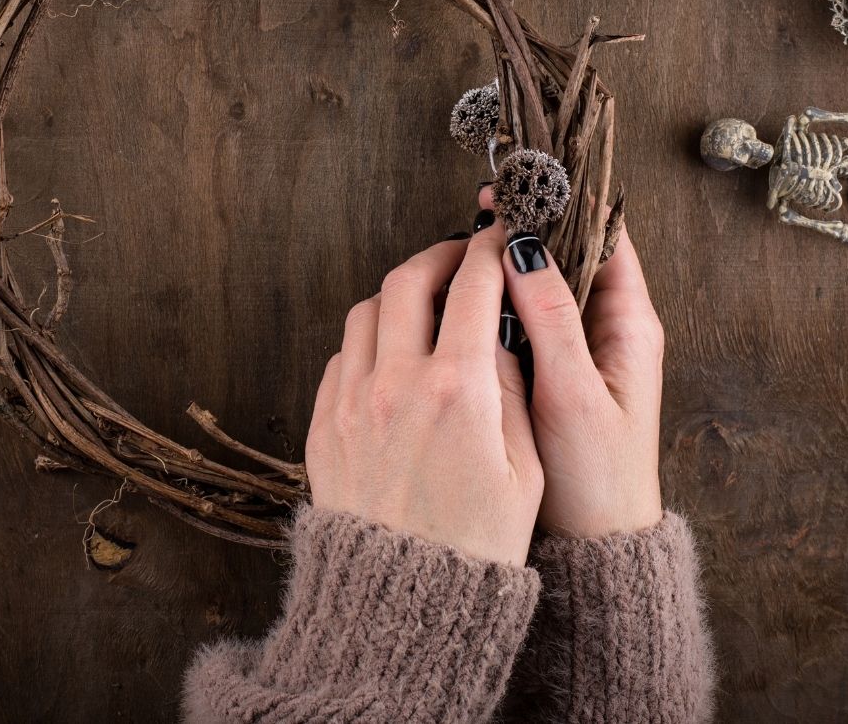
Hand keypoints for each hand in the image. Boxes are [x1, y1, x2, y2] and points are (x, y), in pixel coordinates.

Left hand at [305, 222, 543, 566]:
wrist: (398, 610)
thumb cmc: (474, 550)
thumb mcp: (524, 472)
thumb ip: (513, 391)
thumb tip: (501, 335)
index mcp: (458, 391)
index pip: (473, 287)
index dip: (491, 251)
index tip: (502, 237)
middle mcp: (396, 384)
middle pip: (408, 280)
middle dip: (440, 257)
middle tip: (462, 259)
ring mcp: (351, 402)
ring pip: (367, 311)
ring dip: (399, 295)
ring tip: (427, 303)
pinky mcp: (323, 425)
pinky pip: (341, 356)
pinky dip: (369, 340)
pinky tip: (393, 356)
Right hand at [494, 189, 664, 539]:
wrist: (596, 548)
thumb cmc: (597, 481)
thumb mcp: (572, 395)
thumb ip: (550, 320)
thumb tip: (524, 247)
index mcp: (630, 326)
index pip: (606, 238)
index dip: (566, 204)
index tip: (524, 184)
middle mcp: (609, 330)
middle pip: (572, 253)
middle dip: (531, 225)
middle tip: (483, 205)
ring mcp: (582, 351)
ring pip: (546, 284)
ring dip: (513, 261)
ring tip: (469, 238)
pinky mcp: (555, 373)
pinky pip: (528, 318)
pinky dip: (502, 300)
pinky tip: (468, 294)